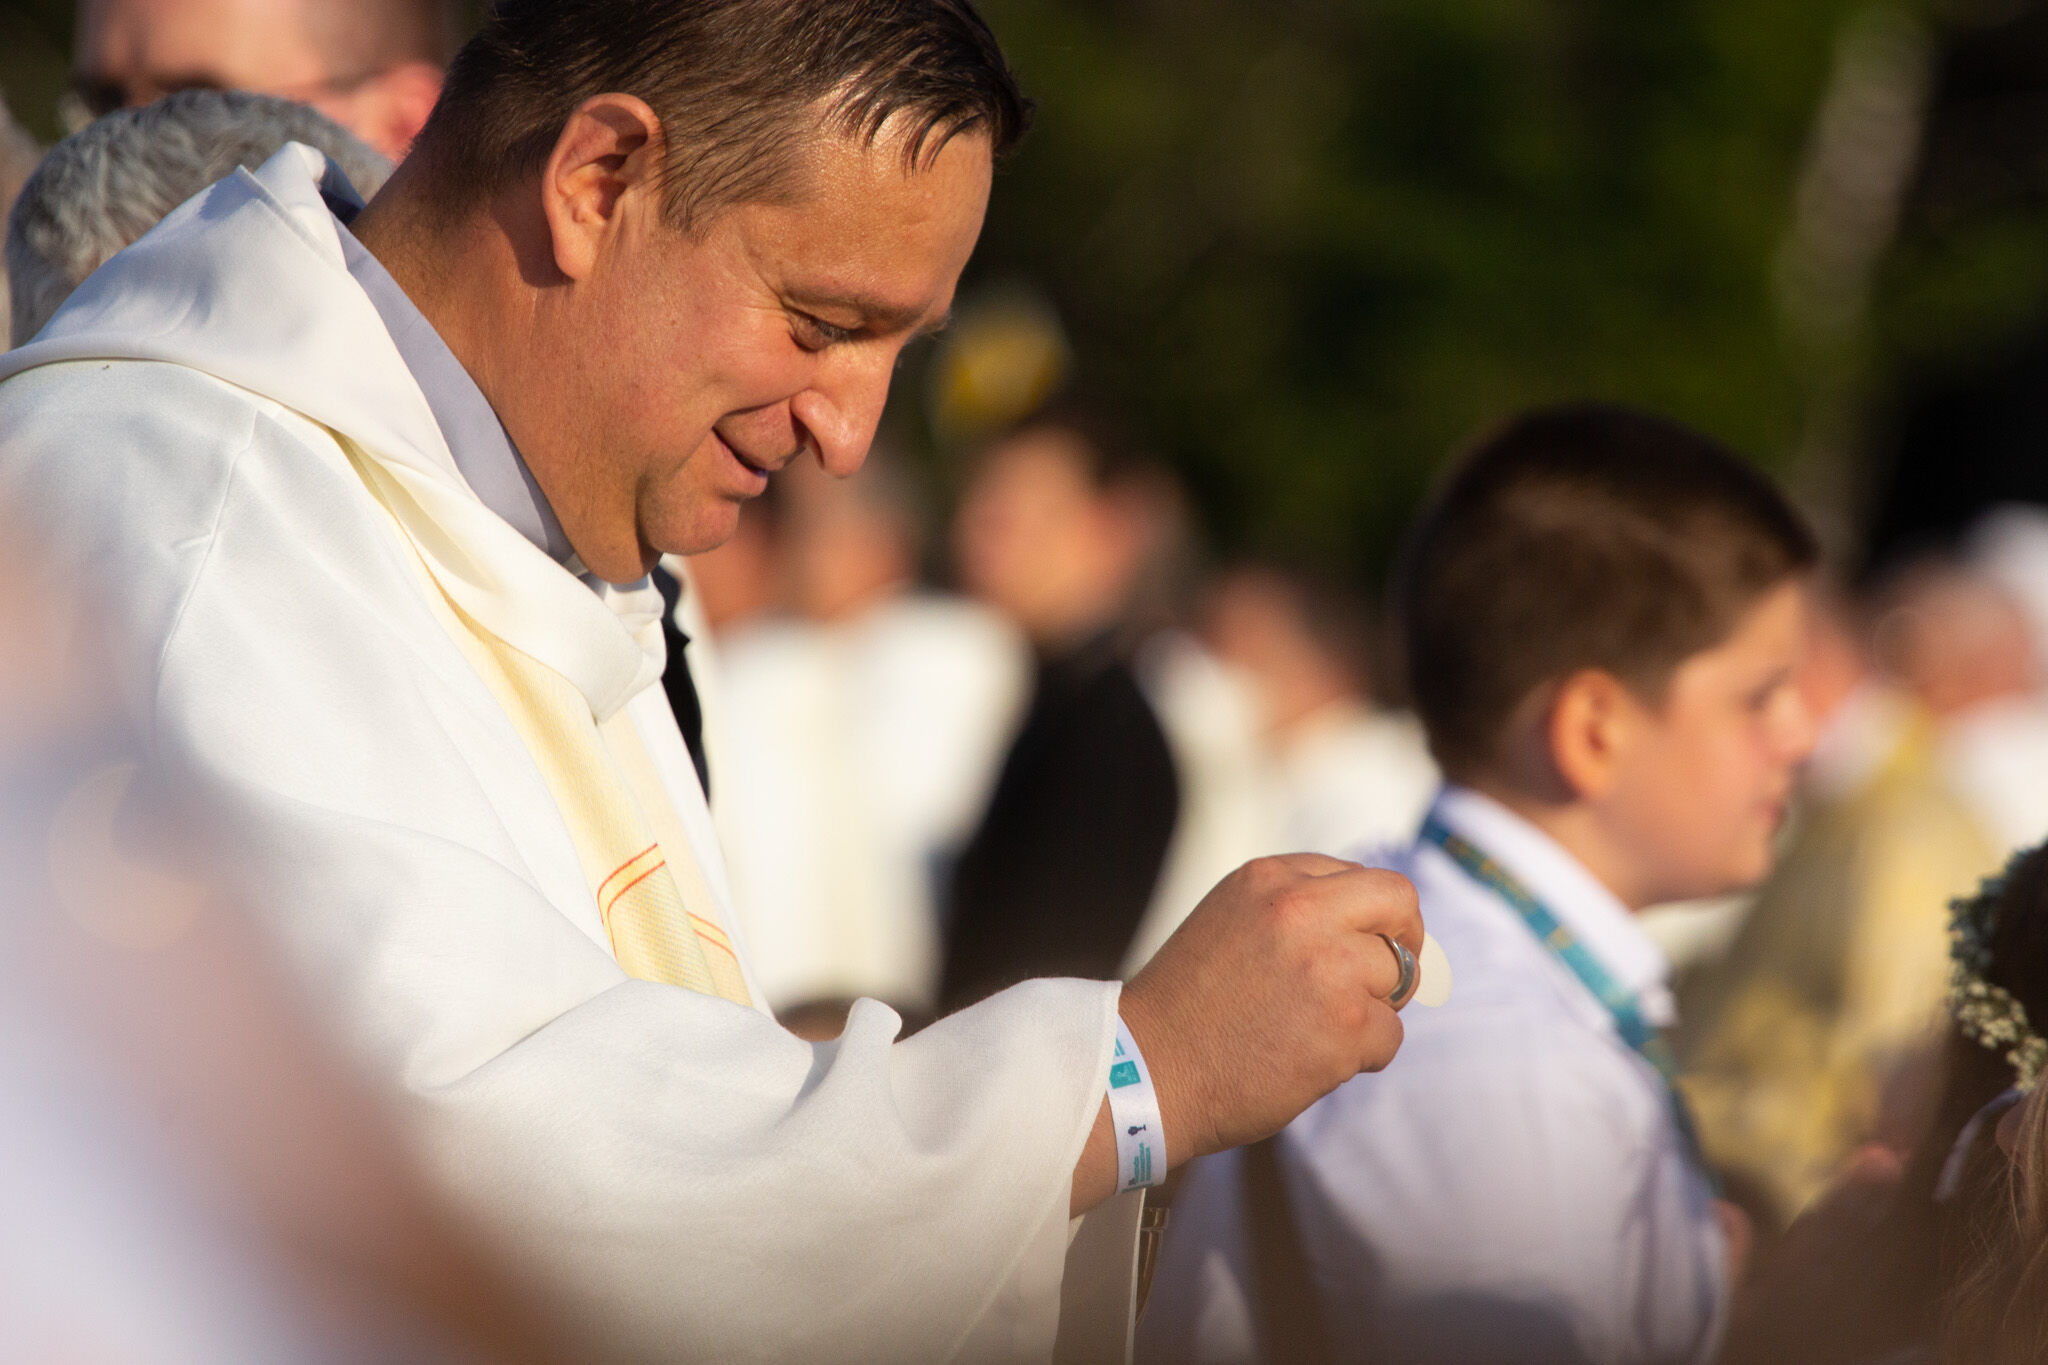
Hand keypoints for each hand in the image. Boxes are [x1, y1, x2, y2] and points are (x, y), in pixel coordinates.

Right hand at [1071, 854, 1421, 1212]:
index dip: (1369, 917)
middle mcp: (1301, 910)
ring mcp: (1327, 967)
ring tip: (1318, 1032)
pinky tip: (1309, 1063)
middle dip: (1406, 939)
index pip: (1359, 877)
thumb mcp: (1231, 922)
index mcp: (1270, 879)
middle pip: (1399, 902)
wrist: (1143, 1073)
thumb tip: (1372, 925)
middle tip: (1389, 979)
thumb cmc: (1187, 1008)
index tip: (1360, 946)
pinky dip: (1361, 1057)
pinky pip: (1389, 1037)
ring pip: (1400, 975)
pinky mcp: (1344, 1027)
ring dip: (1373, 1009)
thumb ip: (1293, 909)